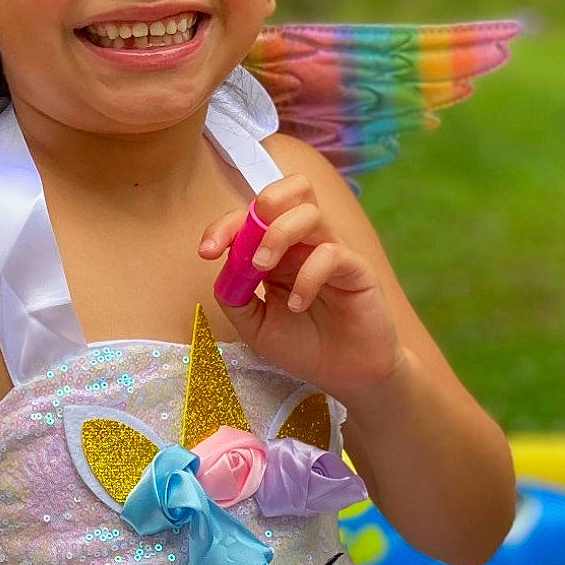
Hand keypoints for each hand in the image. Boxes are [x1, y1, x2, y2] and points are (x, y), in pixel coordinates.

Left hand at [199, 173, 403, 402]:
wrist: (345, 377)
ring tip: (263, 268)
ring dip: (278, 235)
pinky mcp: (357, 270)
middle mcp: (307, 243)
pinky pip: (332, 254)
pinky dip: (308, 275)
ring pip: (310, 213)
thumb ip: (235, 297)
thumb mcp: (256, 326)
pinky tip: (298, 304)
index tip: (206, 251)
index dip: (226, 224)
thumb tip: (221, 270)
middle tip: (245, 243)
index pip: (255, 214)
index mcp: (281, 250)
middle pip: (294, 188)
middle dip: (262, 205)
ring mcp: (334, 252)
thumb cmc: (304, 347)